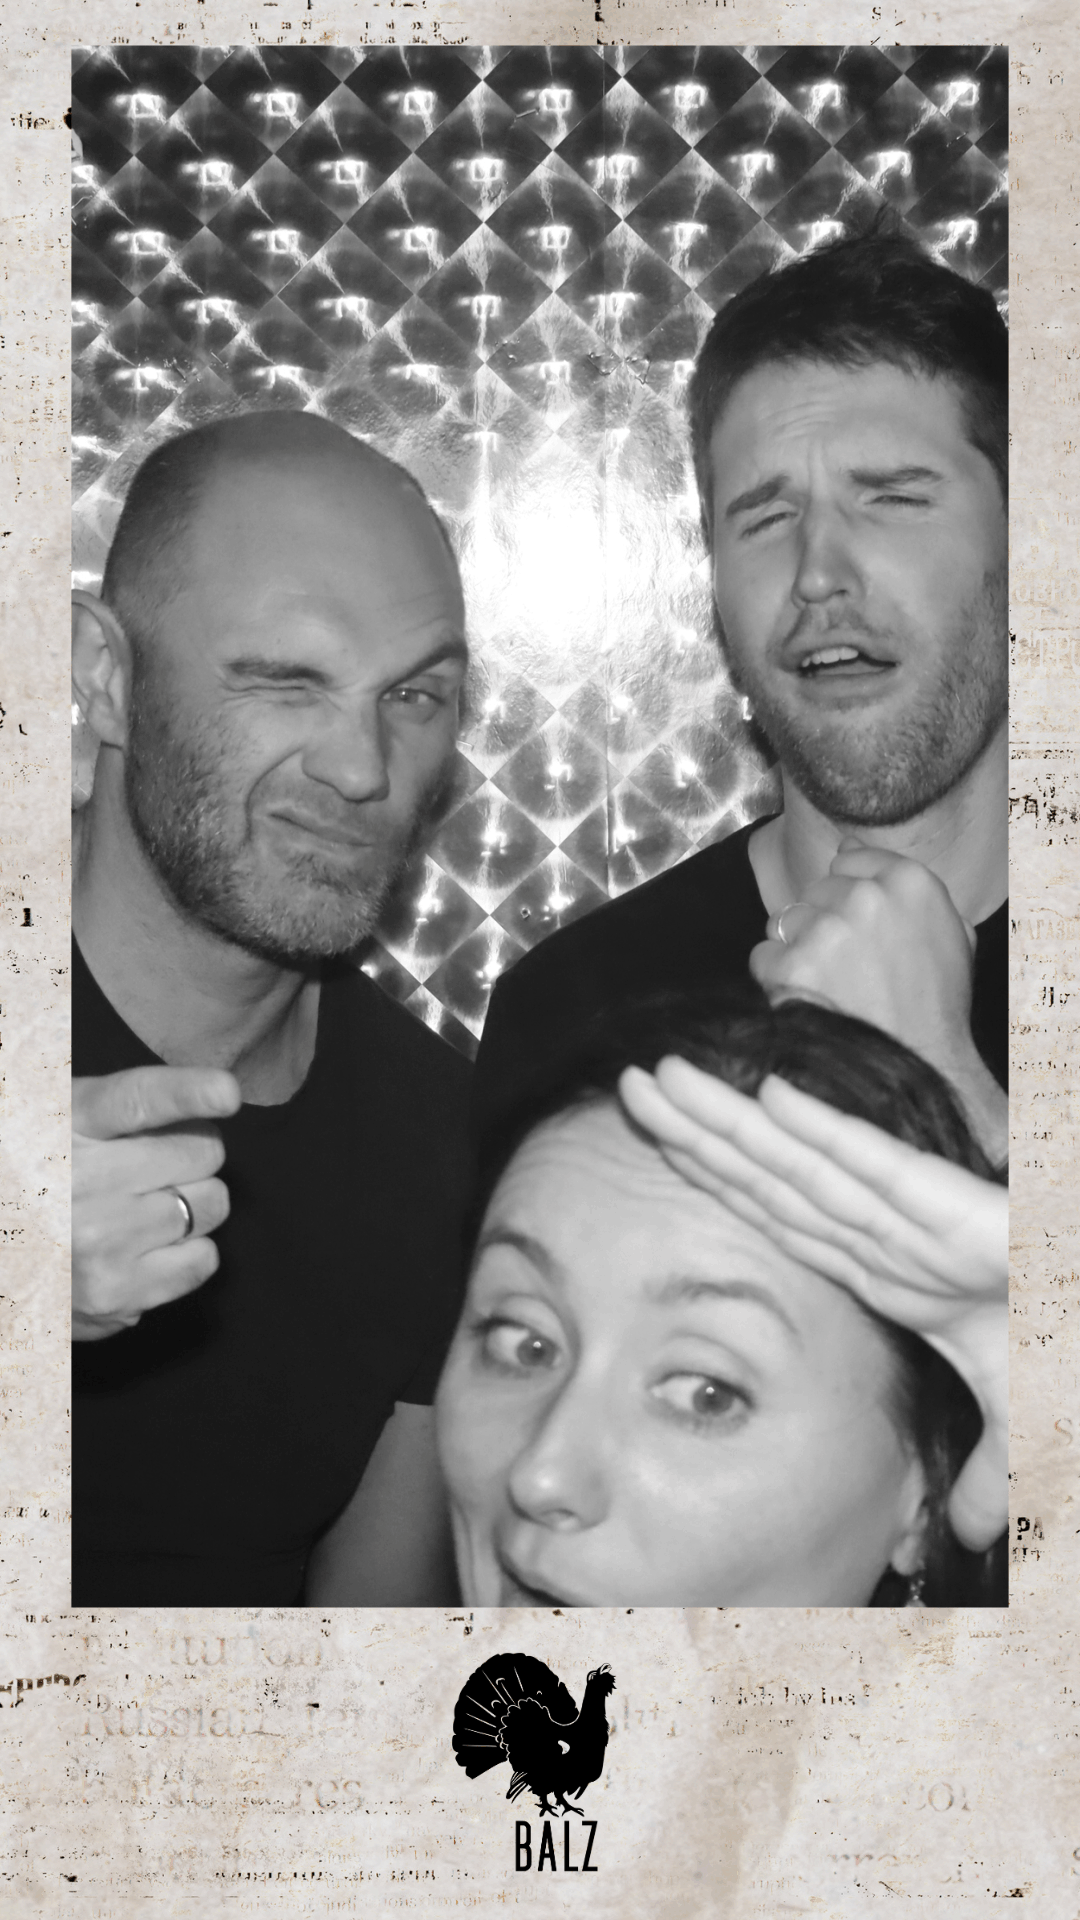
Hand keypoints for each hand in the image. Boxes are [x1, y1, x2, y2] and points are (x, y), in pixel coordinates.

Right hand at [73, 1066, 240, 1340]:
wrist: (6, 1253)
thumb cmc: (46, 1173)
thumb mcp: (67, 1119)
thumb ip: (127, 1103)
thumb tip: (215, 1096)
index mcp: (66, 1125)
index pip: (135, 1101)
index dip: (185, 1092)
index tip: (225, 1092)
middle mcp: (78, 1182)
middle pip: (202, 1151)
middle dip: (190, 1153)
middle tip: (152, 1166)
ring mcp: (96, 1242)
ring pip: (211, 1204)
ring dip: (191, 1202)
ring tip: (142, 1208)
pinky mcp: (113, 1295)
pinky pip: (204, 1258)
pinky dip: (186, 1251)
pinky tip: (144, 1247)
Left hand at [620, 1058, 1007, 1552]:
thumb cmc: (1078, 1344)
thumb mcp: (1023, 1422)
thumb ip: (985, 1471)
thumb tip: (962, 1535)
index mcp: (896, 1270)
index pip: (786, 1216)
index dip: (720, 1178)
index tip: (656, 1147)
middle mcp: (896, 1234)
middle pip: (775, 1176)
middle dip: (700, 1132)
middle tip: (629, 1087)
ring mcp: (926, 1219)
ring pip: (806, 1162)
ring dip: (731, 1119)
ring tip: (659, 1077)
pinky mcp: (967, 1214)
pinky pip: (884, 1170)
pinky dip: (827, 1133)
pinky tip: (769, 1097)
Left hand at [750, 840, 1006, 1163]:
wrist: (919, 1068)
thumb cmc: (936, 1006)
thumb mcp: (951, 933)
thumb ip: (904, 884)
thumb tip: (849, 848)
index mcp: (911, 882)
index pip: (849, 861)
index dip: (849, 897)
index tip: (860, 930)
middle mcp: (867, 897)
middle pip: (816, 890)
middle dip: (823, 922)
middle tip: (849, 968)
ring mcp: (828, 930)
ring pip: (785, 919)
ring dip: (798, 949)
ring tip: (831, 986)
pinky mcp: (794, 965)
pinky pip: (764, 956)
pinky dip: (777, 979)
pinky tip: (810, 999)